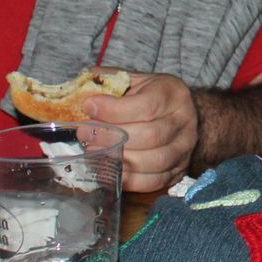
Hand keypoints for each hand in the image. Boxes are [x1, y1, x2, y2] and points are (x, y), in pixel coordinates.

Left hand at [83, 71, 197, 192]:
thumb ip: (107, 81)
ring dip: (118, 159)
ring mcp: (184, 148)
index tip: (88, 106)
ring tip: (94, 151)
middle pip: (150, 136)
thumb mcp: (131, 80)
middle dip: (111, 137)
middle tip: (85, 133)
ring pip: (153, 161)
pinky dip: (128, 179)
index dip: (114, 110)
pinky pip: (154, 182)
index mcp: (173, 93)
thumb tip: (77, 92)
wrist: (177, 114)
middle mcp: (184, 121)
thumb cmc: (148, 96)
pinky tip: (108, 169)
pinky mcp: (178, 170)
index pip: (147, 105)